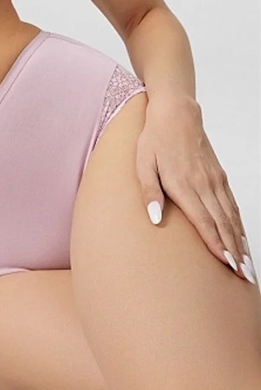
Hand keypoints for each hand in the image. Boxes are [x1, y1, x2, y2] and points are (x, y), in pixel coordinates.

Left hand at [135, 90, 256, 284]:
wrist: (176, 113)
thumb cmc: (155, 139)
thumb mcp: (142, 163)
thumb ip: (149, 192)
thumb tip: (155, 219)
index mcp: (183, 184)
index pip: (204, 221)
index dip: (216, 245)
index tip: (227, 265)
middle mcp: (203, 185)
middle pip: (222, 224)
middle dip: (235, 252)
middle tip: (244, 276)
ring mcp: (214, 180)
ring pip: (231, 216)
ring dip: (240, 241)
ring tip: (247, 265)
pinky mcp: (219, 176)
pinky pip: (232, 204)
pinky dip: (239, 223)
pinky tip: (241, 237)